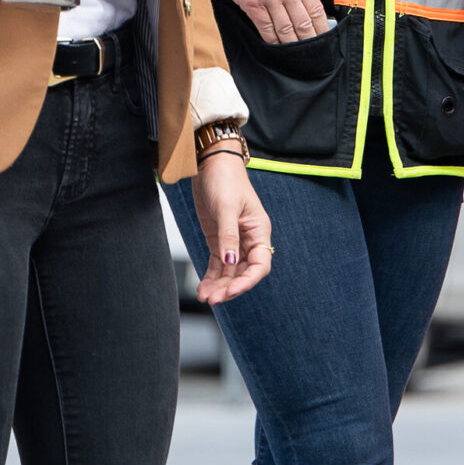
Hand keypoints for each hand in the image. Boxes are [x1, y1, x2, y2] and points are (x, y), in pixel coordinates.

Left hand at [193, 147, 271, 302]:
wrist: (211, 165)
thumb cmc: (225, 180)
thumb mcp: (226, 208)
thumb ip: (228, 236)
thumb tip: (230, 262)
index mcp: (259, 231)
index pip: (260, 265)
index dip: (248, 281)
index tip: (232, 291)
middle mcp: (249, 240)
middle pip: (243, 272)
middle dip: (230, 288)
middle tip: (213, 299)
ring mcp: (233, 241)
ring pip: (229, 272)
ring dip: (219, 286)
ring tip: (205, 297)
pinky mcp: (219, 240)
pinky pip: (218, 265)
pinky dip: (211, 278)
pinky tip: (203, 288)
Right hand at [211, 0, 331, 45]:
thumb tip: (304, 9)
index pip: (316, 9)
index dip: (322, 28)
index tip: (324, 38)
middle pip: (303, 23)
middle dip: (309, 41)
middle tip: (313, 53)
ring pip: (286, 29)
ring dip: (291, 44)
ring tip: (296, 55)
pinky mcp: (251, 4)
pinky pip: (266, 28)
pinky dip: (272, 40)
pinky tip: (276, 47)